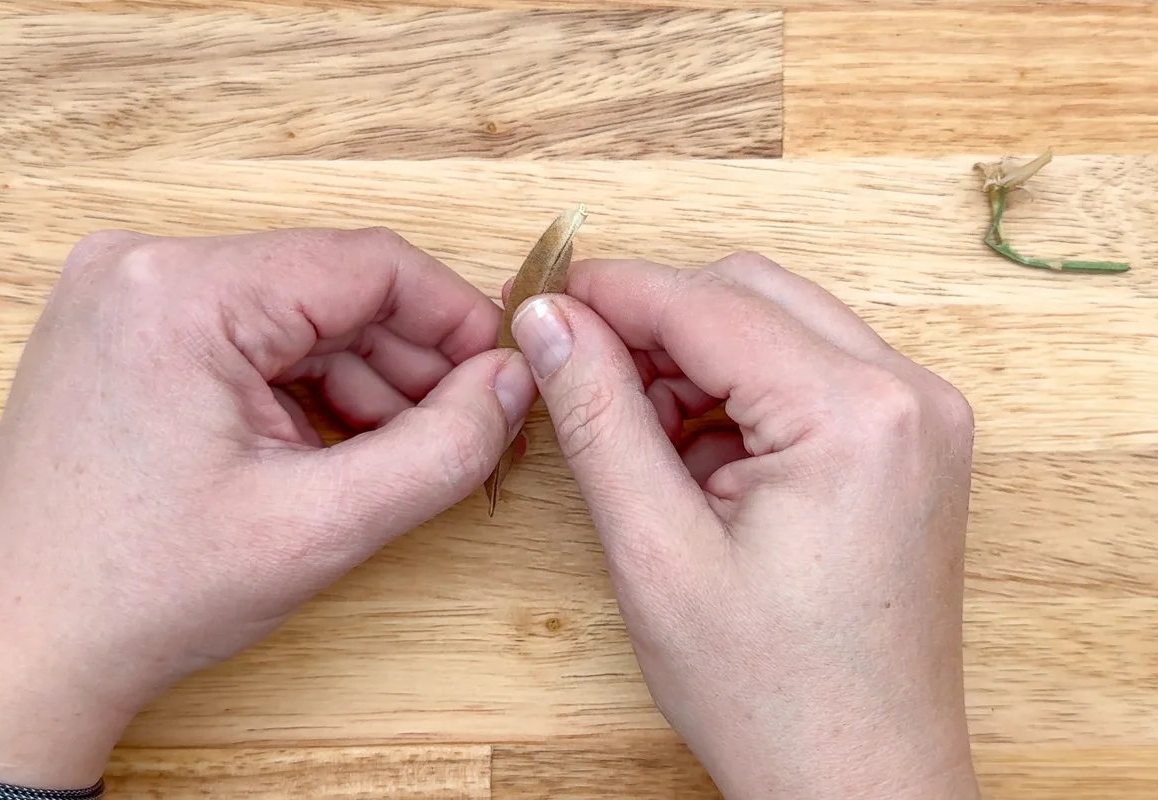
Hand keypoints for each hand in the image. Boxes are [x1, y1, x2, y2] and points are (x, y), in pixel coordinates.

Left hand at [0, 228, 536, 787]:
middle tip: (465, 431)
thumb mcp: (321, 526)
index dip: (456, 319)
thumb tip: (512, 382)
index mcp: (184, 293)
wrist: (25, 651)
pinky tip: (332, 449)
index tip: (501, 377)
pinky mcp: (127, 329)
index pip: (369, 264)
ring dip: (361, 380)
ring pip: (296, 315)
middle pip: (332, 288)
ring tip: (399, 455)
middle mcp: (144, 269)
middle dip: (409, 362)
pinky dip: (306, 388)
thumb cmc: (144, 593)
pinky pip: (251, 337)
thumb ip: (442, 449)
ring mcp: (128, 296)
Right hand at [508, 253, 978, 798]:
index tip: (538, 303)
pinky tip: (692, 456)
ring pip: (778, 325)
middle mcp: (909, 395)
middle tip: (579, 372)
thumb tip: (549, 322)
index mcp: (854, 415)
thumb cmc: (771, 695)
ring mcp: (921, 417)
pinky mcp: (912, 443)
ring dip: (694, 358)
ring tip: (637, 435)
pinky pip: (809, 372)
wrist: (861, 781)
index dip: (609, 293)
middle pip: (750, 294)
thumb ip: (598, 417)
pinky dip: (738, 391)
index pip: (707, 303)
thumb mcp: (655, 551)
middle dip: (654, 322)